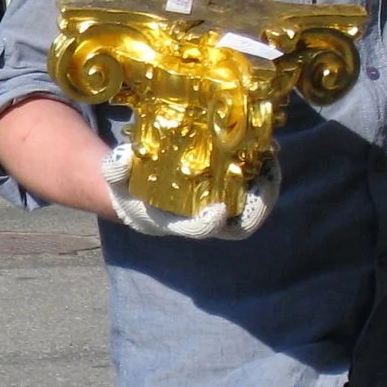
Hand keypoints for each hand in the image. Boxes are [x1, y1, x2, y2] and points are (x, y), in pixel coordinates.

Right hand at [102, 146, 277, 240]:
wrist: (138, 198)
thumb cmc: (128, 189)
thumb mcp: (116, 178)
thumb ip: (116, 169)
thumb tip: (125, 157)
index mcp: (175, 222)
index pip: (197, 231)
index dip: (208, 224)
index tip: (218, 211)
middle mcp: (201, 221)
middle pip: (238, 227)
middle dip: (257, 207)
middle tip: (267, 177)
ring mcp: (217, 212)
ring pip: (251, 212)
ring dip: (265, 191)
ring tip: (271, 161)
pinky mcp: (225, 198)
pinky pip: (251, 195)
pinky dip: (260, 179)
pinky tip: (264, 156)